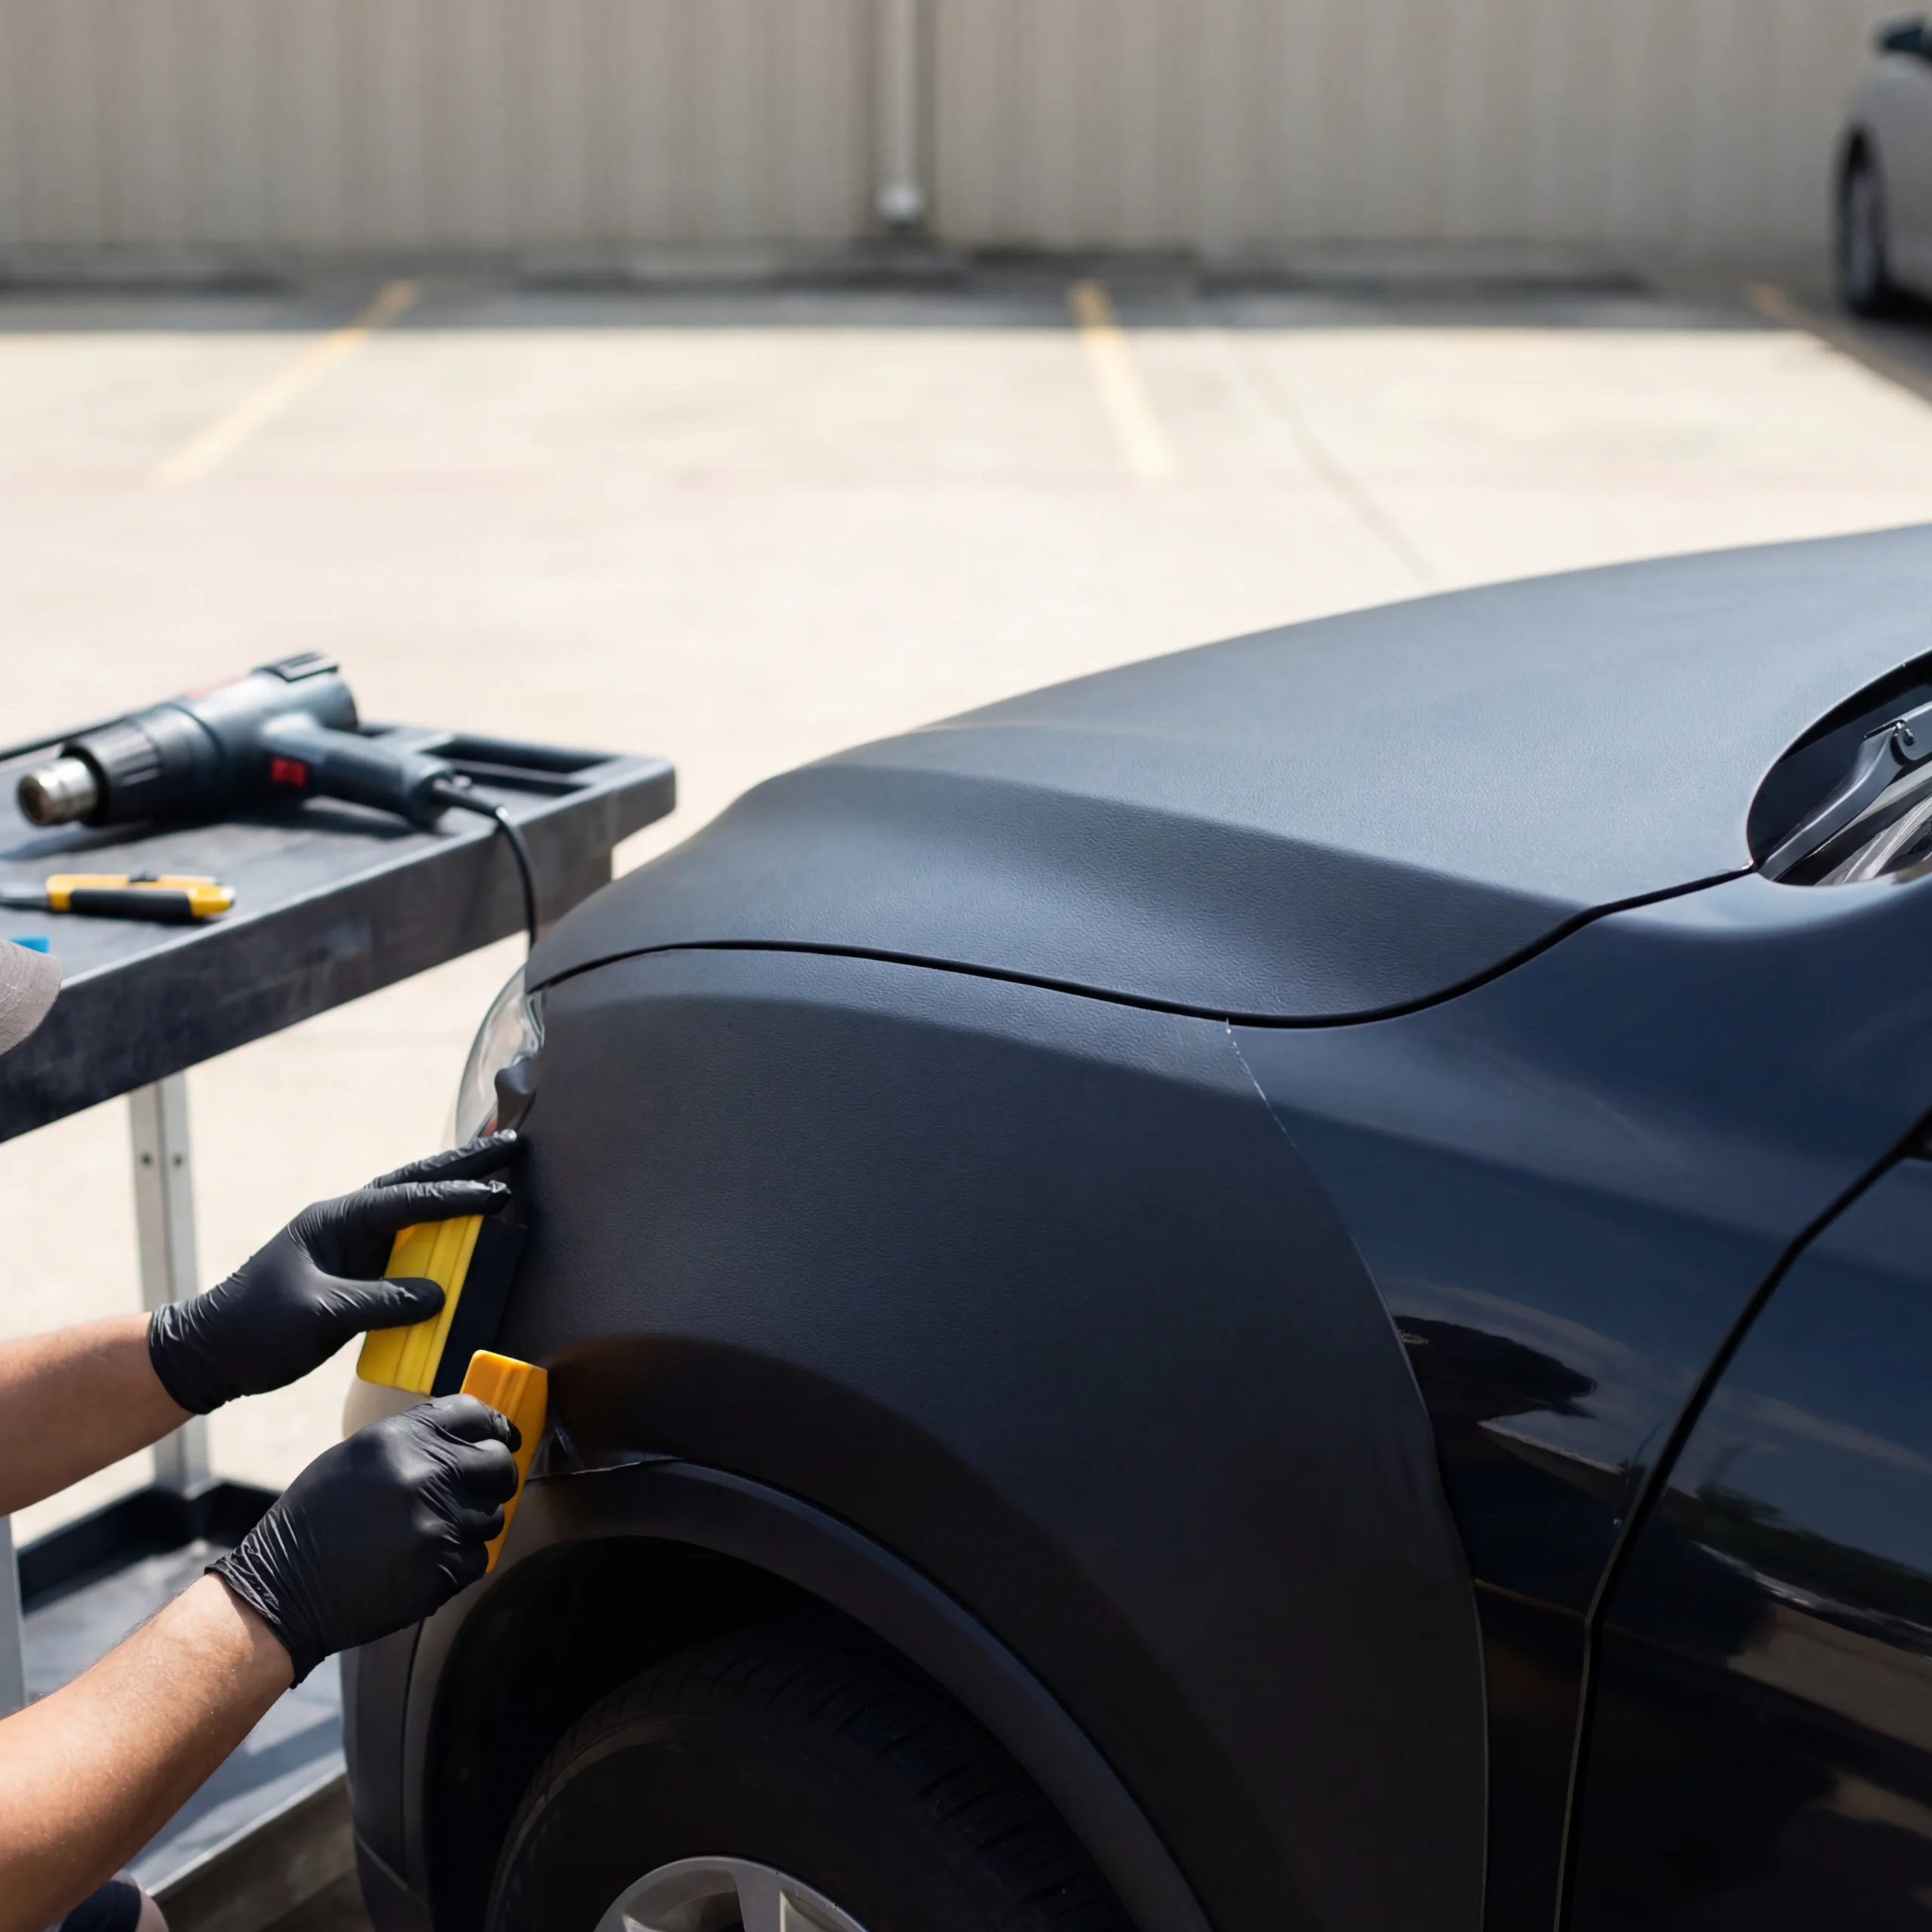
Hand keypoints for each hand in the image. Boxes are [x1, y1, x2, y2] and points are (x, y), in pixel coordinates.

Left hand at [147, 1133, 520, 1415]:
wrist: (211, 1351)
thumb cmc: (255, 1327)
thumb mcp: (318, 1314)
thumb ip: (379, 1302)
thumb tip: (437, 1295)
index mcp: (336, 1220)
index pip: (407, 1201)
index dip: (456, 1197)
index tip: (499, 1193)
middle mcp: (347, 1223)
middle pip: (415, 1184)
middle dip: (464, 1166)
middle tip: (511, 1144)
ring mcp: (350, 1245)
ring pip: (413, 1207)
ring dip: (454, 1190)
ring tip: (498, 1172)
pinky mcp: (354, 1270)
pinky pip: (407, 1243)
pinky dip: (439, 1229)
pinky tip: (464, 1228)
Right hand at [210, 1395, 520, 1682]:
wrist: (282, 1590)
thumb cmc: (313, 1522)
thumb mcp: (355, 1458)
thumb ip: (412, 1442)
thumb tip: (464, 1438)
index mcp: (400, 1438)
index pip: (475, 1413)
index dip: (494, 1426)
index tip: (502, 1438)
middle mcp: (425, 1474)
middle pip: (498, 1464)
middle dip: (493, 1477)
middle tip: (477, 1490)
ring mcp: (438, 1523)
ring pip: (493, 1514)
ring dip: (473, 1523)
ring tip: (432, 1533)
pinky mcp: (443, 1568)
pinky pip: (478, 1557)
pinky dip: (460, 1562)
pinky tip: (425, 1562)